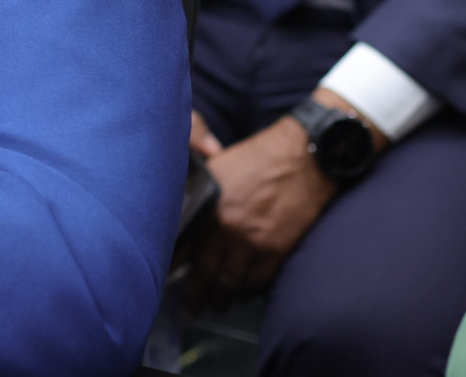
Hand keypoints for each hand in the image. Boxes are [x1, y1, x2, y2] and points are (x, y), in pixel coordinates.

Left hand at [180, 105, 338, 310]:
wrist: (304, 159)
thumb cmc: (257, 157)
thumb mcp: (216, 166)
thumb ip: (196, 186)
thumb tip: (178, 204)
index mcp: (207, 205)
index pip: (180, 244)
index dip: (170, 265)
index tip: (161, 276)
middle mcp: (226, 228)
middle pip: (204, 273)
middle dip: (194, 295)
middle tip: (188, 307)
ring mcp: (252, 242)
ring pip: (230, 283)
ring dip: (221, 298)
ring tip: (214, 304)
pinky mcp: (276, 250)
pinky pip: (257, 282)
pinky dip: (247, 292)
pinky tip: (241, 294)